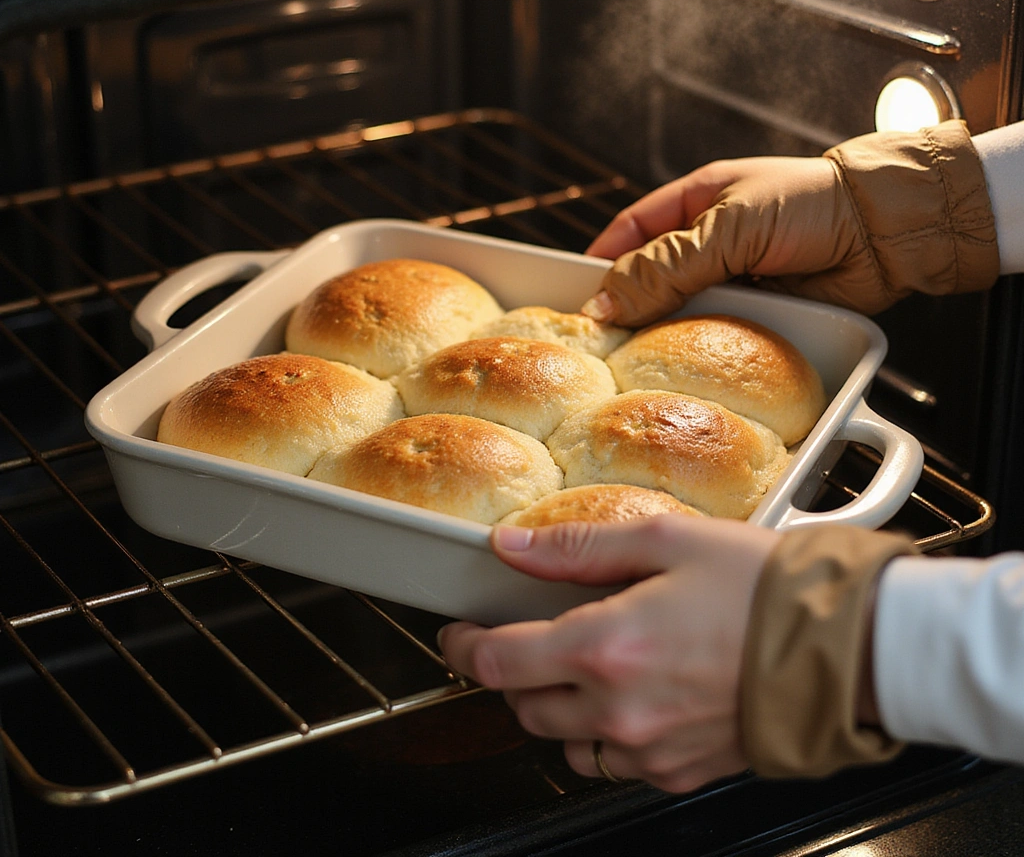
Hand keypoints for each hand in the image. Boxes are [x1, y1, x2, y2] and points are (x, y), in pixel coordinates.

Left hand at [438, 514, 778, 793]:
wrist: (848, 647)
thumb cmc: (764, 588)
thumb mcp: (665, 539)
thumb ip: (577, 547)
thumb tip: (514, 546)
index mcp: (605, 647)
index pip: (497, 661)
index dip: (462, 646)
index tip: (458, 631)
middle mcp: (619, 710)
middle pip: (522, 704)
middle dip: (511, 670)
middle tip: (529, 635)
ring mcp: (650, 750)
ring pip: (563, 741)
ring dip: (555, 704)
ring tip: (583, 664)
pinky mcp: (681, 771)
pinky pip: (613, 764)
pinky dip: (601, 734)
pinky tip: (628, 695)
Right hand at [582, 120, 999, 327]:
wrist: (889, 232)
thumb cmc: (813, 204)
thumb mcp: (729, 226)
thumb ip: (667, 266)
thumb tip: (606, 302)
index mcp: (696, 201)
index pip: (631, 231)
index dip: (601, 262)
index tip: (575, 296)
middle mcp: (710, 241)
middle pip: (651, 278)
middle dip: (629, 305)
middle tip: (601, 339)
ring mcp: (733, 279)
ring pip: (680, 311)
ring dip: (665, 331)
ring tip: (635, 358)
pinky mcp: (758, 313)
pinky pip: (715, 334)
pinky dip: (700, 350)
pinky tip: (684, 367)